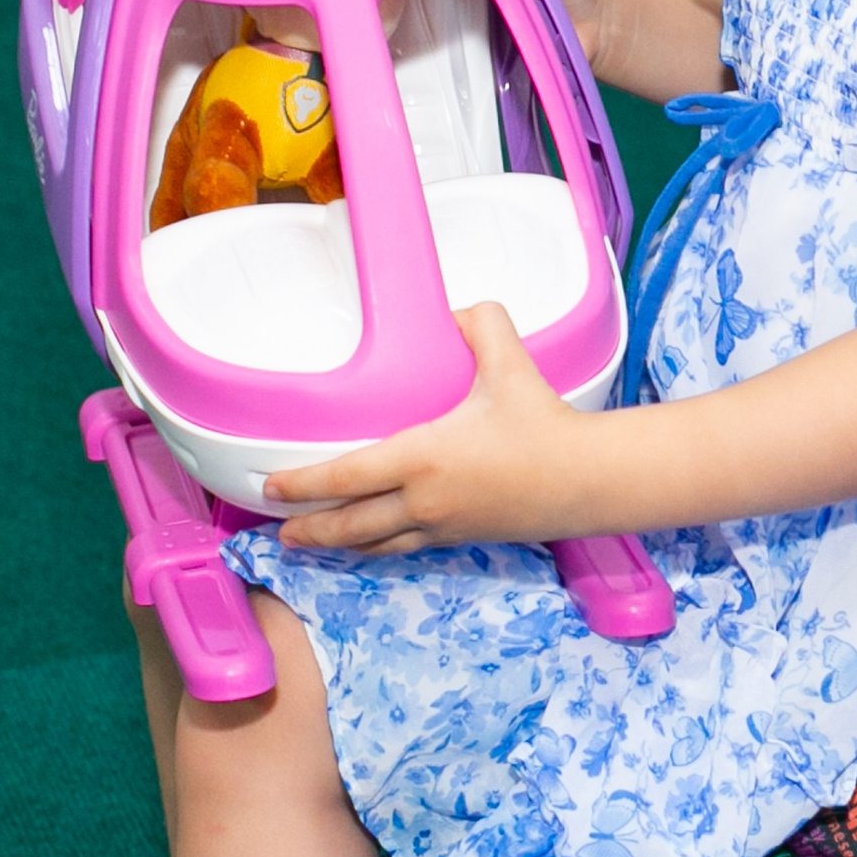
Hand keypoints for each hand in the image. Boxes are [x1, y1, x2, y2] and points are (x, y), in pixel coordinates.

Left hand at [270, 304, 590, 554]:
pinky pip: (408, 548)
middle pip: (350, 525)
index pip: (345, 477)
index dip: (302, 485)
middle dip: (309, 529)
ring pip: (376, 544)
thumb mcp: (509, 364)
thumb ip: (482, 326)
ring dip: (339, 546)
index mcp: (421, 458)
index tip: (272, 487)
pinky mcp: (464, 538)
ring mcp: (442, 525)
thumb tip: (460, 308)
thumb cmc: (543, 424)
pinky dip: (380, 548)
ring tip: (313, 544)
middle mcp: (422, 499)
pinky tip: (376, 543)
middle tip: (279, 529)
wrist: (585, 479)